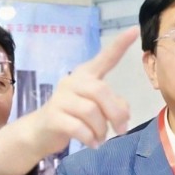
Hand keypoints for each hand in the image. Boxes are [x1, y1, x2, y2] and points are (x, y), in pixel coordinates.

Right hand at [0, 29, 135, 158]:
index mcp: (86, 75)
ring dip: (101, 129)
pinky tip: (93, 143)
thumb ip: (112, 105)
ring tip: (101, 138)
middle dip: (115, 113)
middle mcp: (72, 82)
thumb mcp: (96, 109)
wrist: (40, 132)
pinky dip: (90, 138)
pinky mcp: (53, 117)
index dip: (119, 46)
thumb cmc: (73, 117)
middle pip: (100, 91)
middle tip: (122, 130)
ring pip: (90, 111)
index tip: (134, 31)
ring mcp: (60, 98)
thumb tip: (123, 115)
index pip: (104, 58)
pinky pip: (78, 128)